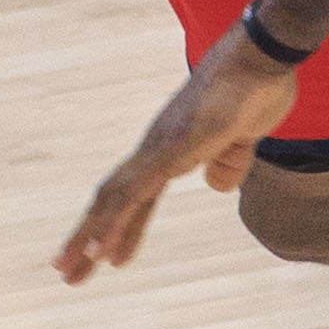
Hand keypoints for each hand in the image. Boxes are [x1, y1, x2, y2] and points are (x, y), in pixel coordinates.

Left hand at [53, 21, 300, 284]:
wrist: (262, 55)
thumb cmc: (257, 87)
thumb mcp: (246, 137)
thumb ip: (230, 159)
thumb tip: (215, 183)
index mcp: (173, 147)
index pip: (137, 195)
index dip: (120, 227)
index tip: (107, 258)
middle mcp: (156, 147)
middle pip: (114, 199)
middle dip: (88, 238)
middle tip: (66, 273)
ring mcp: (160, 147)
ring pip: (114, 199)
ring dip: (88, 237)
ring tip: (67, 272)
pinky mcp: (171, 149)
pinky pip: (135, 193)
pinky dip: (112, 222)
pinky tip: (99, 250)